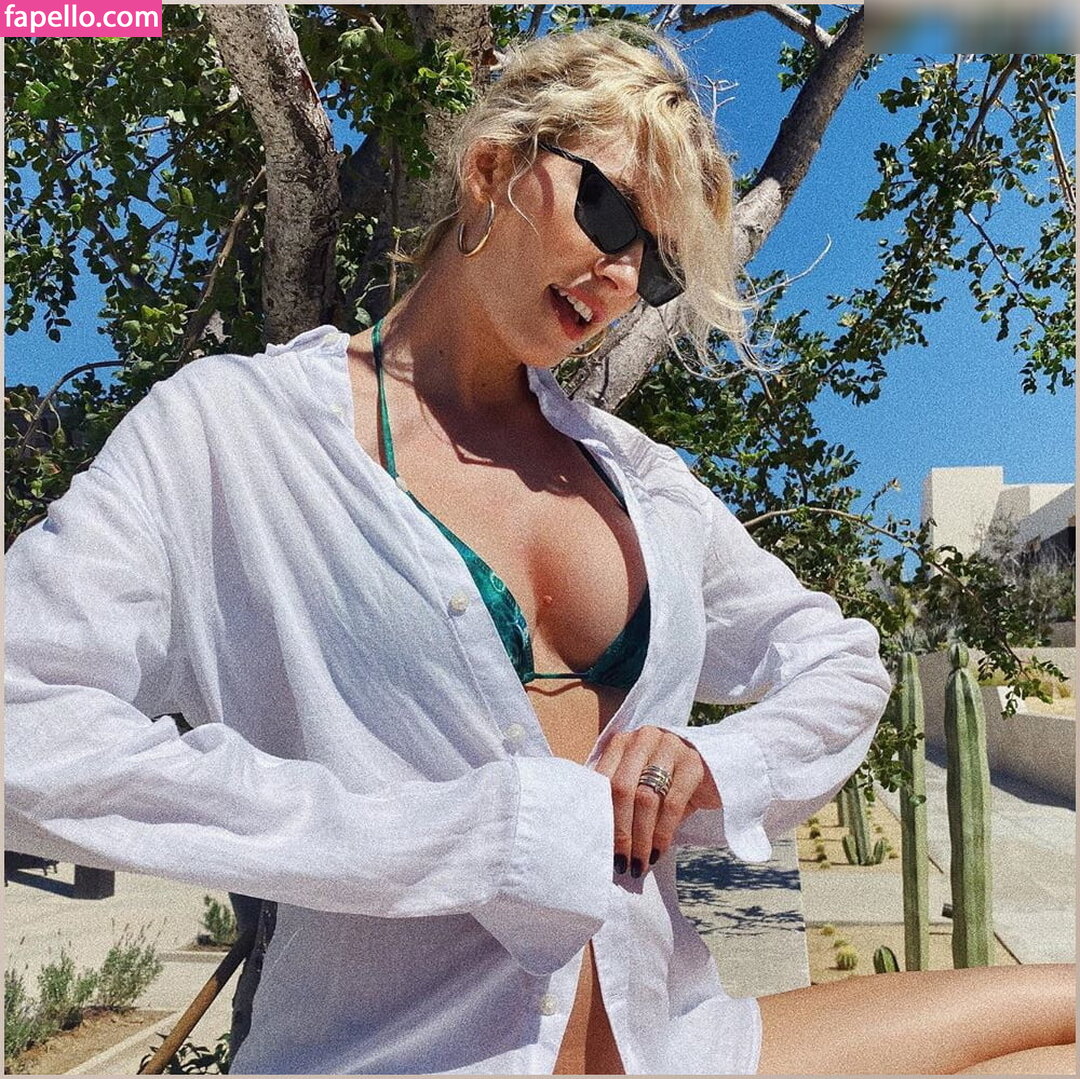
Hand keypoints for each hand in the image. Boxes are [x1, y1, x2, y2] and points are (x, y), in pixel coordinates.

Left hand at [593, 726, 720, 879]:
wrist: (712, 768)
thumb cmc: (665, 781)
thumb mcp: (638, 784)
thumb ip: (618, 800)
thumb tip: (599, 839)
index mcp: (622, 741)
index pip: (603, 779)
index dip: (600, 814)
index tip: (599, 844)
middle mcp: (643, 739)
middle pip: (623, 789)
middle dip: (620, 831)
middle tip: (621, 862)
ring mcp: (670, 747)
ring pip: (647, 798)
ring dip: (641, 838)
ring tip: (639, 863)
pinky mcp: (693, 762)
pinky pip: (673, 803)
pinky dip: (663, 832)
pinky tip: (658, 852)